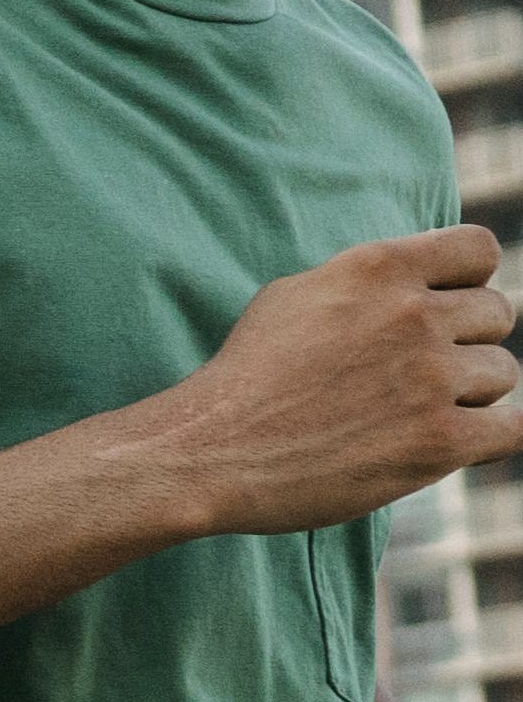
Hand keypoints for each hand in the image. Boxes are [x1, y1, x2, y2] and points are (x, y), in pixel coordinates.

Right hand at [166, 227, 522, 535]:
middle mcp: (412, 315)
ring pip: (501, 374)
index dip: (466, 281)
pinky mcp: (439, 442)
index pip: (478, 250)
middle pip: (497, 315)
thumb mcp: (295, 297)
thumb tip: (420, 283)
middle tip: (415, 374)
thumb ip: (367, 284)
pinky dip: (488, 436)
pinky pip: (514, 430)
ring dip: (466, 394)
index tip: (443, 308)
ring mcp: (430, 378)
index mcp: (377, 268)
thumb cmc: (243, 378)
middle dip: (464, 342)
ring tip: (410, 415)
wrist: (209, 451)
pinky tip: (451, 442)